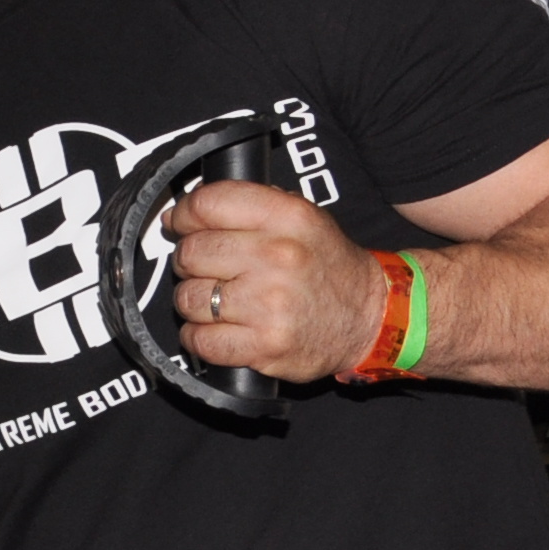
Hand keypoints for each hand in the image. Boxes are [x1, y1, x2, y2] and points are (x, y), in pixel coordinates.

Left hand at [161, 178, 387, 382]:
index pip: (209, 204)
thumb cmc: (327, 266)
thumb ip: (245, 207)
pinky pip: (200, 341)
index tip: (182, 224)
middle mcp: (278, 257)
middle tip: (207, 269)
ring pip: (188, 298)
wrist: (370, 316)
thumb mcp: (301, 218)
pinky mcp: (264, 345)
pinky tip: (218, 329)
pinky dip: (199, 337)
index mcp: (288, 217)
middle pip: (191, 252)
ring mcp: (269, 304)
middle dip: (190, 262)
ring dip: (194, 302)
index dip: (185, 214)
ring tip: (218, 301)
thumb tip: (178, 215)